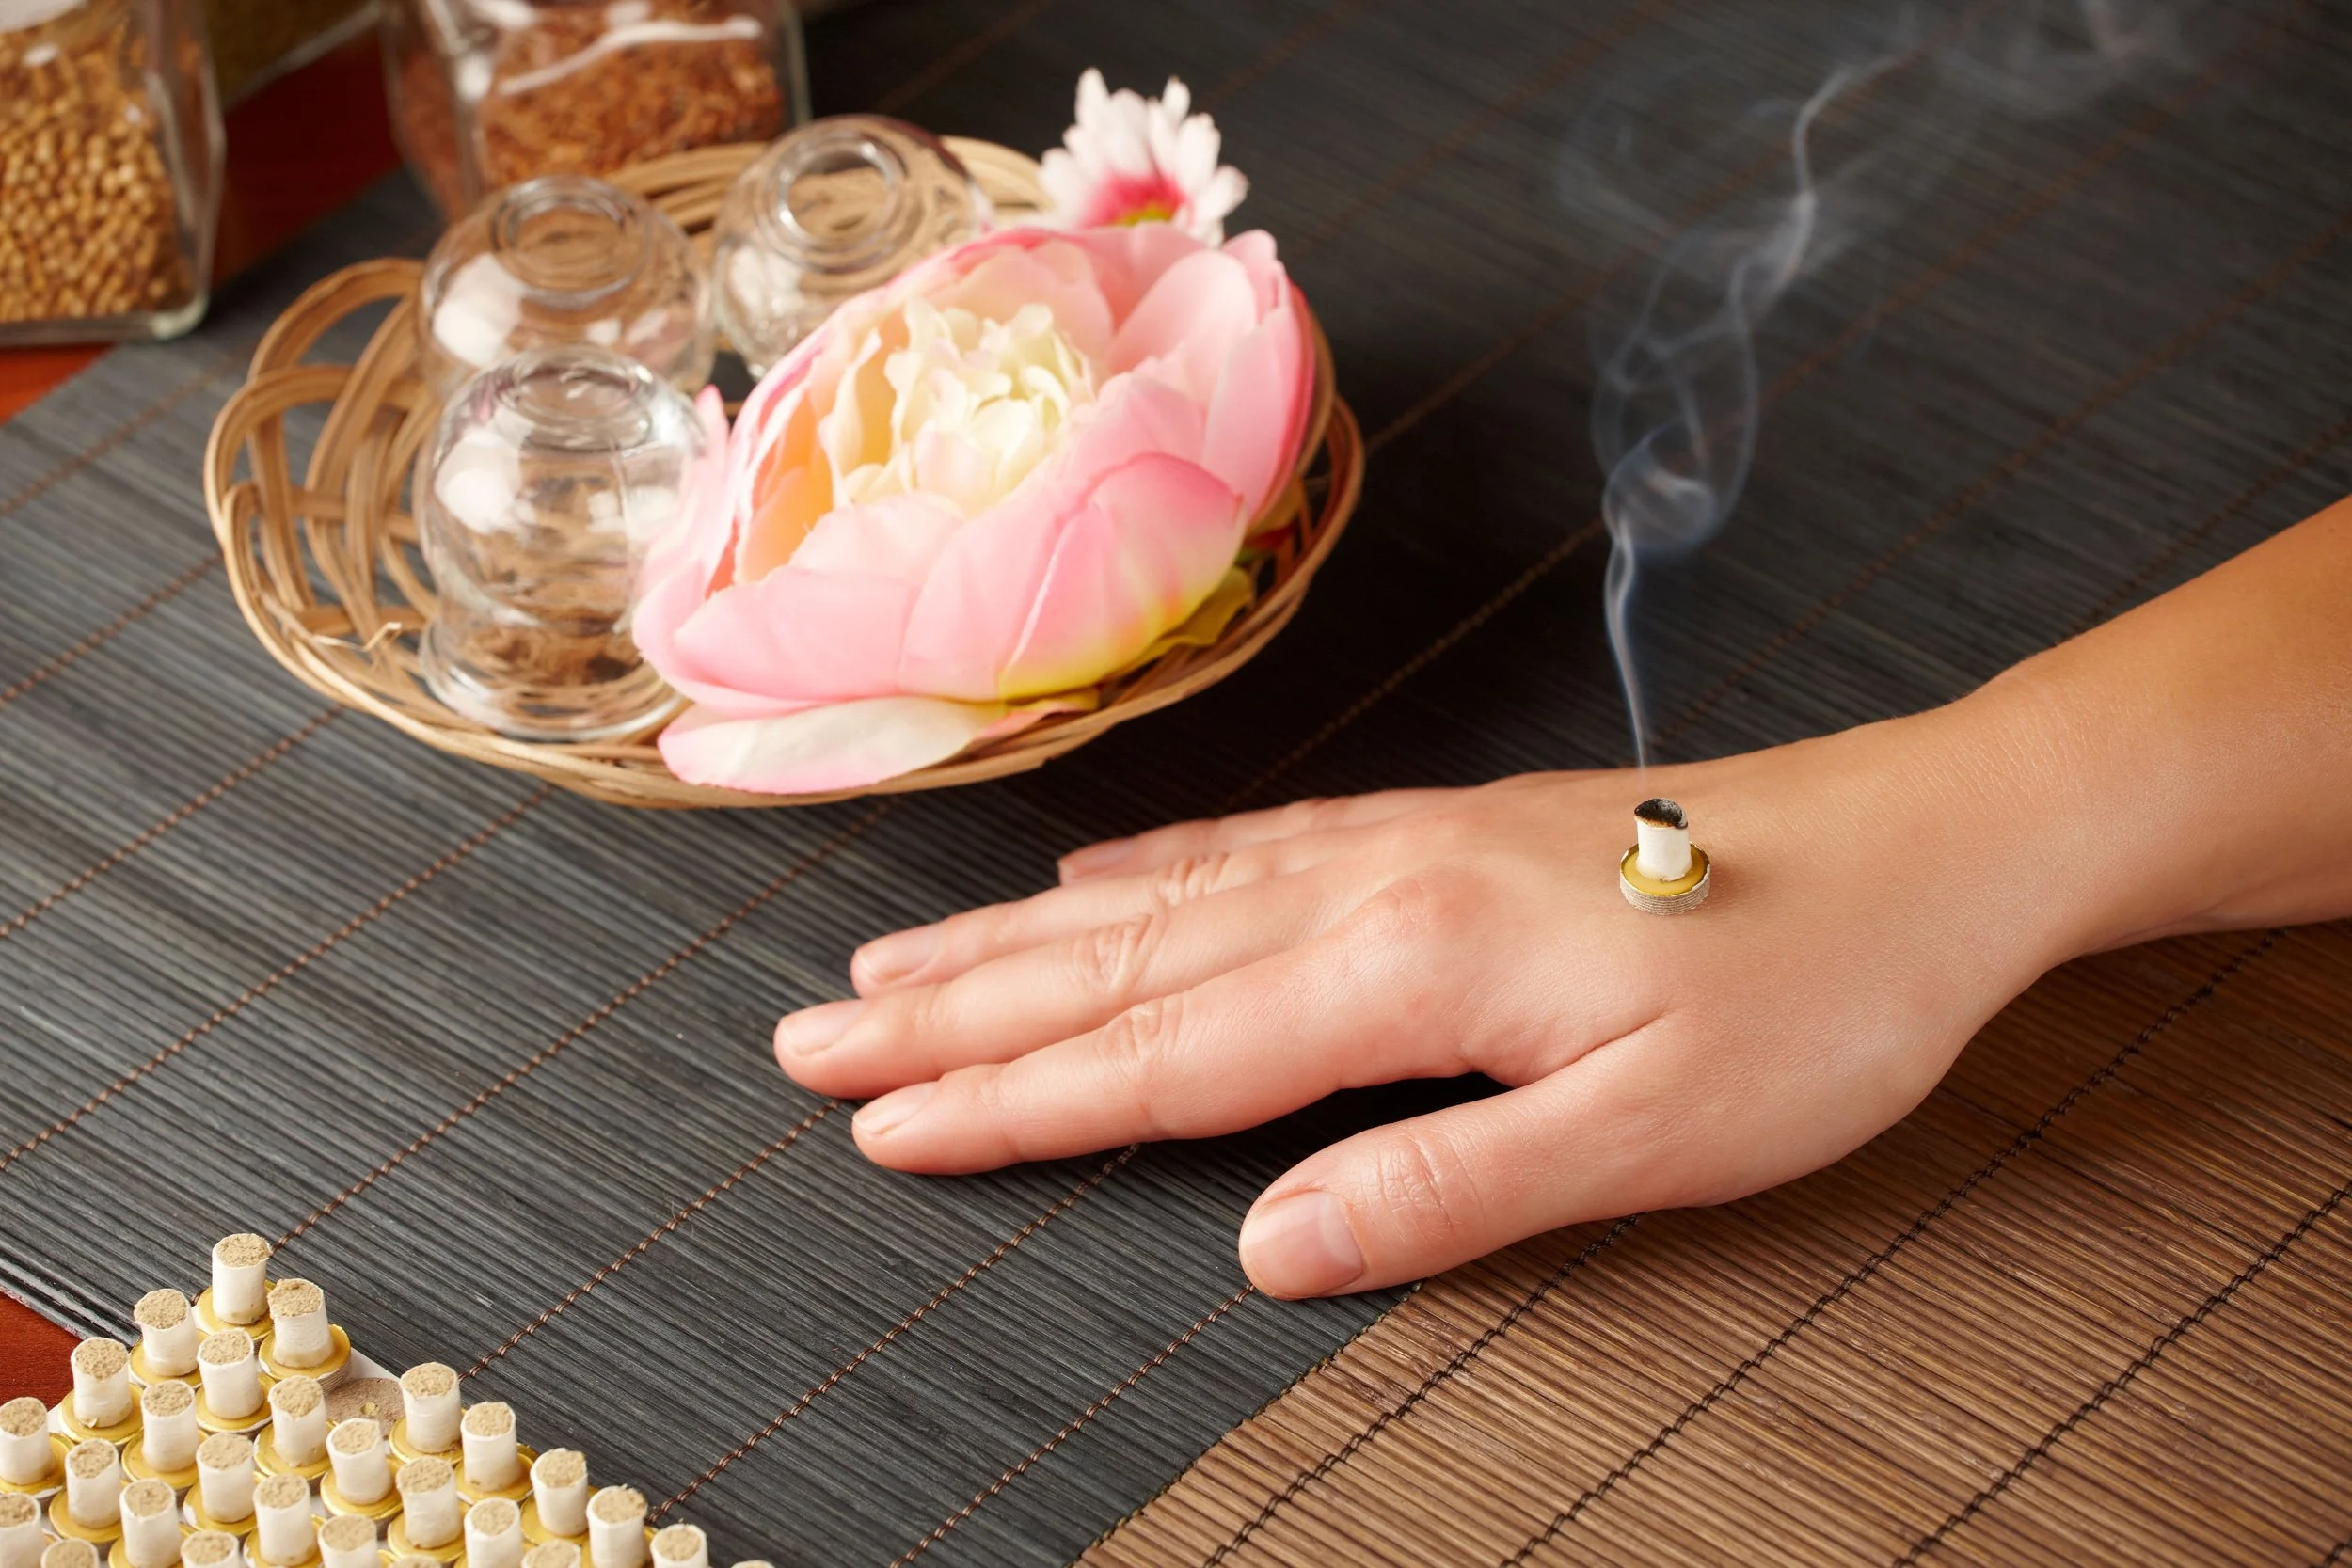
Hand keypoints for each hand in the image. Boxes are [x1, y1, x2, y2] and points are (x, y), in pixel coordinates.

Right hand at [773, 689, 2095, 1297]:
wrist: (1929, 840)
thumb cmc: (1811, 996)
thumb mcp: (1654, 1137)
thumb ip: (1448, 1188)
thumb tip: (1267, 1251)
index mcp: (1404, 967)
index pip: (1163, 1057)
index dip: (1012, 1101)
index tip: (880, 1128)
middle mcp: (1368, 885)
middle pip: (1116, 963)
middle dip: (952, 1012)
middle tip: (806, 1041)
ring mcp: (1395, 843)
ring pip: (1156, 899)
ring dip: (1012, 940)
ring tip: (892, 968)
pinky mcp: (1437, 827)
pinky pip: (1241, 846)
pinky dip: (1139, 871)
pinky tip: (1088, 879)